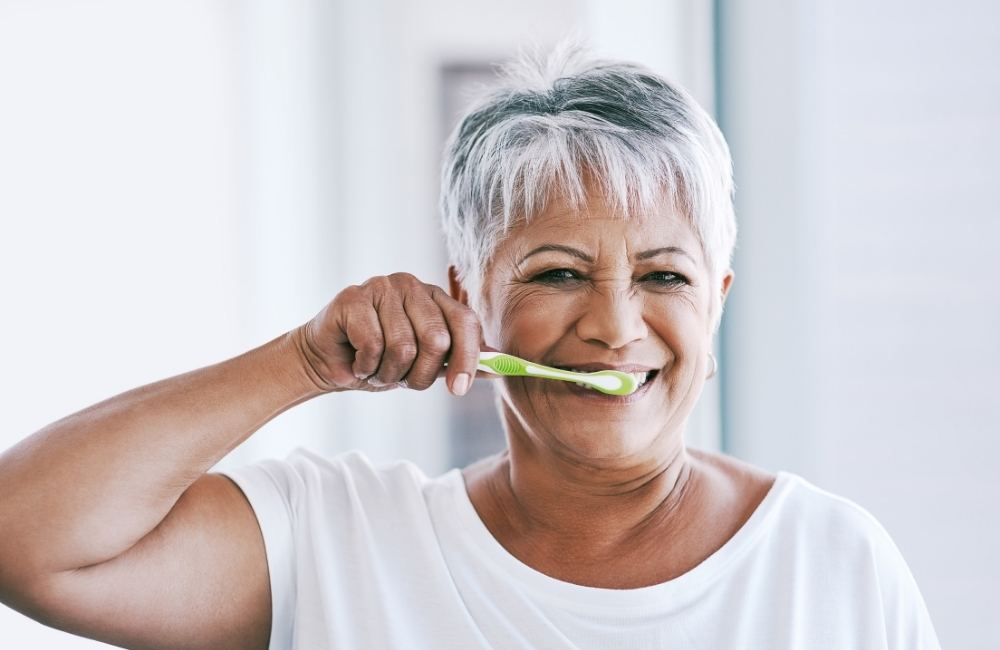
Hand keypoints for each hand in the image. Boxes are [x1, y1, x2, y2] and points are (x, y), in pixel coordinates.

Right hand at [294, 273, 482, 394]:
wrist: (328, 361)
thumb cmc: (380, 360)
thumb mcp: (426, 363)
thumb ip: (461, 360)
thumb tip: (501, 366)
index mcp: (435, 297)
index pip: (466, 322)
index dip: (468, 359)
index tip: (458, 390)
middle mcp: (411, 285)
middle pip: (437, 339)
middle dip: (420, 374)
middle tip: (402, 381)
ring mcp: (381, 287)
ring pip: (402, 347)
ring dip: (388, 374)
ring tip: (376, 370)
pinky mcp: (352, 298)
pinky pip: (373, 346)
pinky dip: (366, 367)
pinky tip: (357, 362)